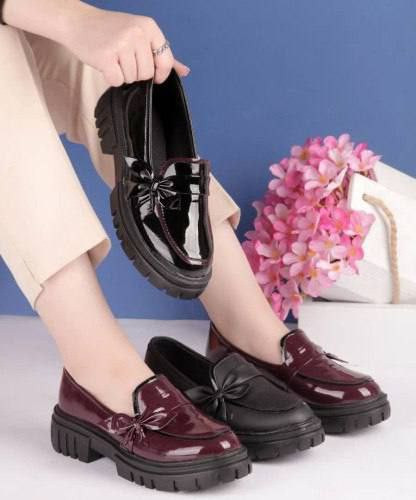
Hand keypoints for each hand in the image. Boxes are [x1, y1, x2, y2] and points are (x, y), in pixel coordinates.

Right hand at [61, 5, 189, 85]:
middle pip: (147, 73)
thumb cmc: (110, 31)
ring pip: (132, 78)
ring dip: (122, 74)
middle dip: (136, 73)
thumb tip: (185, 71)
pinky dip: (111, 78)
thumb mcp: (139, 35)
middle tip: (123, 59)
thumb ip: (162, 54)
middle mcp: (137, 33)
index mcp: (149, 27)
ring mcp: (121, 44)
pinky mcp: (106, 56)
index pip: (165, 60)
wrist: (77, 22)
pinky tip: (105, 64)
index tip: (151, 74)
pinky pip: (117, 81)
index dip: (159, 73)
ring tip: (113, 59)